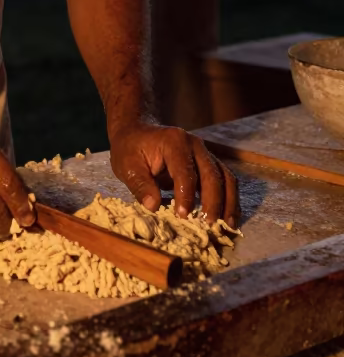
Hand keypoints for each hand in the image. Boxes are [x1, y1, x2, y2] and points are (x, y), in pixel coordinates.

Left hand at [109, 121, 238, 226]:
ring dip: (229, 202)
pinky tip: (228, 218)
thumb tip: (153, 206)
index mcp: (174, 142)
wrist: (137, 132)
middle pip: (212, 174)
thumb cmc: (131, 149)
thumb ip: (140, 184)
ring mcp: (205, 153)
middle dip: (213, 202)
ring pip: (225, 177)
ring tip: (228, 225)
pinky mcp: (209, 163)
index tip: (183, 216)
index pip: (185, 171)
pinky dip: (229, 199)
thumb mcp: (127, 165)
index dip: (186, 195)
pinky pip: (225, 180)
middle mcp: (195, 145)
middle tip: (209, 225)